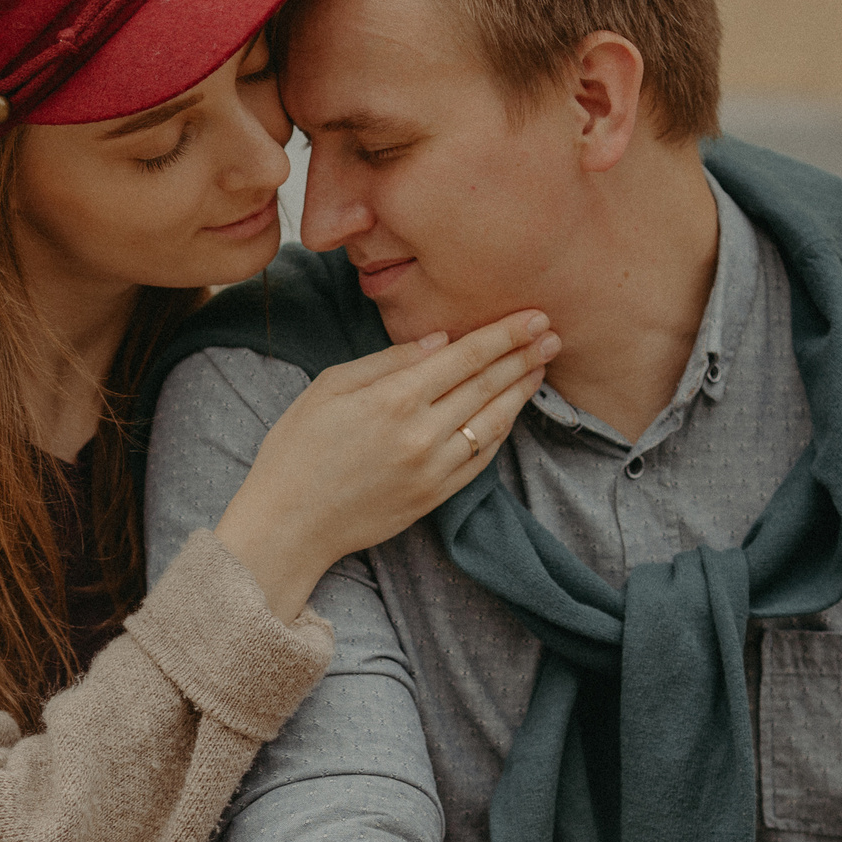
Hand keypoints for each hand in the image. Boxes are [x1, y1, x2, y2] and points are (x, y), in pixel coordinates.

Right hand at [215, 312, 557, 617]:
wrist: (289, 524)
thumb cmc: (297, 450)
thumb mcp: (328, 388)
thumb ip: (387, 361)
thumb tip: (439, 341)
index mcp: (392, 399)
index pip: (464, 357)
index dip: (503, 335)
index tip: (533, 317)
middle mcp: (421, 433)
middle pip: (486, 385)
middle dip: (523, 356)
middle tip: (552, 334)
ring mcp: (433, 469)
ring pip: (492, 422)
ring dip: (521, 392)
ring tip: (540, 367)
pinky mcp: (436, 497)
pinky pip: (481, 459)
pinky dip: (501, 431)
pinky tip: (511, 411)